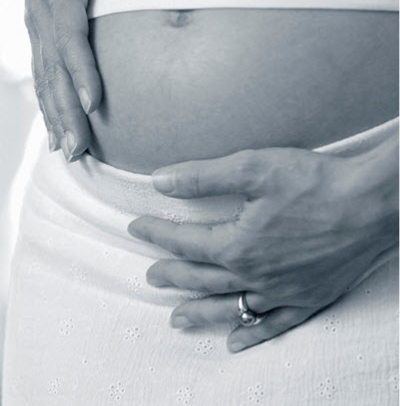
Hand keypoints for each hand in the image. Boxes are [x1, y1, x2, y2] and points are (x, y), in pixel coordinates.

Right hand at [20, 0, 167, 159]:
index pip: (69, 34)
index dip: (80, 70)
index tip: (94, 105)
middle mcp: (42, 11)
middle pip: (54, 69)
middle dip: (65, 111)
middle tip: (80, 150)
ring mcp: (37, 24)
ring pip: (45, 77)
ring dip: (55, 116)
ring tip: (70, 153)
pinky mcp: (39, 33)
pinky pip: (42, 73)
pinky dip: (47, 104)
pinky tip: (55, 133)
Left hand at [128, 146, 397, 351]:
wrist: (371, 204)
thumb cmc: (314, 182)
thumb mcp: (253, 169)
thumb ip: (203, 177)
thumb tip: (160, 180)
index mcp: (238, 243)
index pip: (186, 240)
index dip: (158, 233)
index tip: (138, 227)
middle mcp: (256, 274)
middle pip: (203, 277)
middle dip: (173, 274)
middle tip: (151, 276)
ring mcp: (283, 292)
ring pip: (231, 307)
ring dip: (201, 311)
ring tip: (177, 317)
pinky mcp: (309, 299)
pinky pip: (274, 325)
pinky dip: (252, 333)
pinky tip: (236, 341)